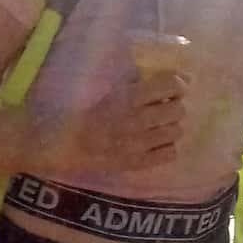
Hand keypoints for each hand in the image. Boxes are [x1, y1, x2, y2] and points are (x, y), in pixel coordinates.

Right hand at [45, 72, 187, 173]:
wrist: (64, 145)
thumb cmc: (86, 115)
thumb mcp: (111, 93)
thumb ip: (138, 86)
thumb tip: (172, 79)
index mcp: (128, 98)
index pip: (171, 85)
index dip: (178, 84)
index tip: (176, 87)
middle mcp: (138, 119)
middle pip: (178, 109)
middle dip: (174, 107)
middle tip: (164, 110)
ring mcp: (140, 144)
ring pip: (176, 131)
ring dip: (169, 128)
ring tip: (157, 129)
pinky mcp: (138, 162)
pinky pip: (170, 153)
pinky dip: (166, 148)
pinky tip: (154, 145)